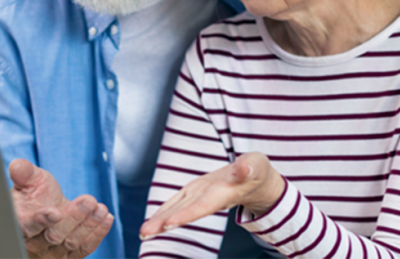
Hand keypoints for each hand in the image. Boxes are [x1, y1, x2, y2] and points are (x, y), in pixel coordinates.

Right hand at [10, 159, 113, 257]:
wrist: (46, 208)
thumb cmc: (34, 195)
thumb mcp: (28, 180)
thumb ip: (23, 173)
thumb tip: (16, 165)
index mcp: (20, 224)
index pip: (28, 227)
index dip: (42, 220)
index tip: (56, 212)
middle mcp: (34, 244)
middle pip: (54, 236)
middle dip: (74, 217)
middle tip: (89, 200)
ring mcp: (51, 253)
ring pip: (71, 243)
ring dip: (89, 225)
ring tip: (100, 208)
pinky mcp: (68, 256)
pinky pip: (84, 249)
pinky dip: (97, 235)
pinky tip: (106, 218)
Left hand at [138, 152, 283, 239]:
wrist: (255, 178)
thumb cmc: (256, 170)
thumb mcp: (256, 165)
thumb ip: (249, 167)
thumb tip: (244, 168)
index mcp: (223, 194)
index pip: (203, 206)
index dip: (186, 215)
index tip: (169, 224)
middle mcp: (209, 199)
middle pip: (185, 212)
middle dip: (165, 223)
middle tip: (145, 234)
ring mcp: (201, 196)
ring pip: (178, 209)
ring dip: (160, 221)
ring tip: (143, 233)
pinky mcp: (195, 192)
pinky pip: (178, 202)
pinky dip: (165, 211)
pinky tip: (153, 221)